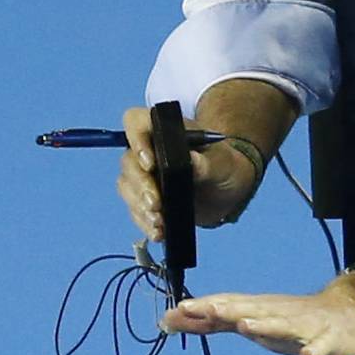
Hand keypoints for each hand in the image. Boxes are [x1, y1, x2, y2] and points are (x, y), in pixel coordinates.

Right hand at [115, 109, 262, 244]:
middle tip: (156, 203)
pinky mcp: (145, 198)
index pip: (135, 122)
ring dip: (139, 206)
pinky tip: (158, 232)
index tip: (150, 163)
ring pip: (127, 187)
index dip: (137, 140)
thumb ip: (208, 163)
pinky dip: (144, 222)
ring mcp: (144, 175)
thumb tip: (193, 162)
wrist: (226, 189)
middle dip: (140, 185)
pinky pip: (135, 210)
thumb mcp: (223, 163)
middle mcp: (148, 150)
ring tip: (158, 221)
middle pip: (129, 162)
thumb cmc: (224, 166)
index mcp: (164, 130)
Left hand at [163, 280, 354, 354]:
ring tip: (245, 326)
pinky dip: (314, 350)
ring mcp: (306, 325)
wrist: (354, 317)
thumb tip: (174, 319)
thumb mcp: (255, 323)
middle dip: (227, 309)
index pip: (229, 305)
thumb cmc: (298, 321)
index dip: (203, 307)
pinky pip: (321, 346)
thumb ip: (216, 323)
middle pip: (251, 309)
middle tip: (202, 308)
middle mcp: (280, 313)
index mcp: (261, 310)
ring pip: (283, 325)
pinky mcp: (330, 339)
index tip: (176, 310)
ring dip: (265, 325)